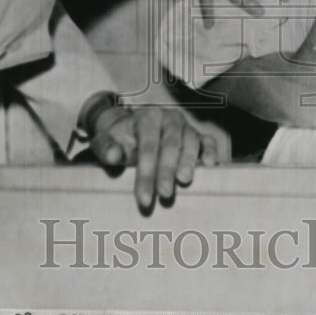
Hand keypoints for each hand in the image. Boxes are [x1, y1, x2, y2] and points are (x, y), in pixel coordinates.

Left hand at [87, 103, 219, 210]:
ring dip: (188, 161)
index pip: (148, 145)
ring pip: (190, 141)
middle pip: (170, 144)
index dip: (146, 172)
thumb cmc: (119, 140)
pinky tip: (210, 165)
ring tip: (184, 181)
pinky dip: (210, 150)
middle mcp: (169, 117)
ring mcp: (184, 125)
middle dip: (167, 170)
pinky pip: (207, 140)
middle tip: (164, 194)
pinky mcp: (197, 134)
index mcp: (147, 116)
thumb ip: (106, 148)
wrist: (130, 129)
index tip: (144, 198)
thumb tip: (114, 156)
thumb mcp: (105, 141)